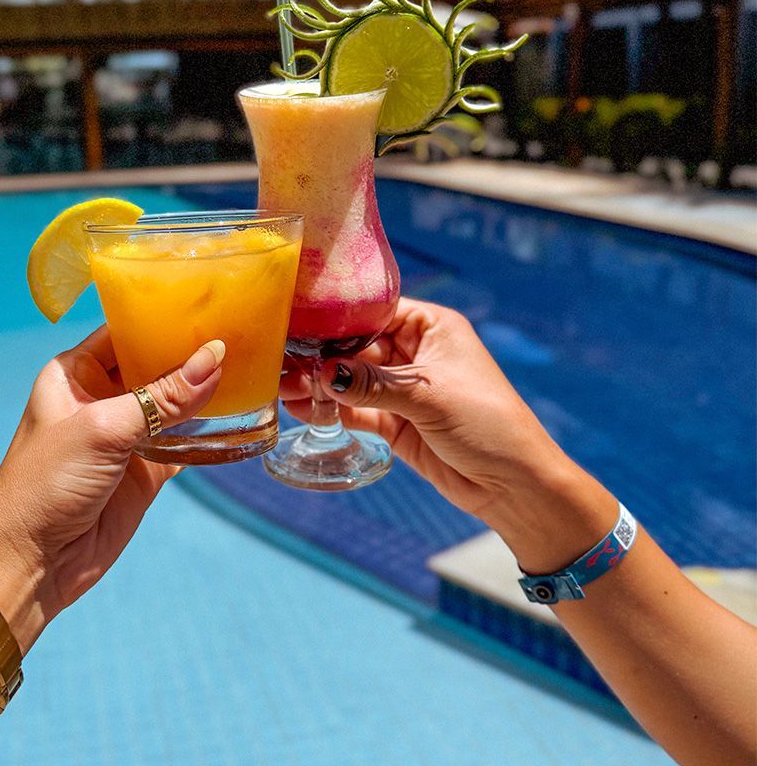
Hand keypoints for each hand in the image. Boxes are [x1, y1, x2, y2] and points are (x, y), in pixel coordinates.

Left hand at [0, 327, 223, 650]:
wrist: (30, 563)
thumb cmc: (45, 483)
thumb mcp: (103, 429)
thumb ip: (162, 396)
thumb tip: (215, 357)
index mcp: (77, 373)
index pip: (126, 329)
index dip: (162, 315)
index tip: (207, 300)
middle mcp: (103, 396)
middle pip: (156, 362)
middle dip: (192, 350)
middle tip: (241, 327)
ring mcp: (128, 433)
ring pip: (176, 401)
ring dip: (206, 388)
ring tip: (251, 361)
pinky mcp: (147, 468)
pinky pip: (186, 440)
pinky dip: (210, 430)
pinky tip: (243, 411)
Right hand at [279, 299, 615, 572]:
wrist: (515, 486)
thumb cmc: (488, 424)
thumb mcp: (429, 395)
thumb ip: (373, 383)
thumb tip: (323, 372)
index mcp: (431, 326)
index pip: (373, 310)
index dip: (335, 316)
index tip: (297, 320)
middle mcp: (414, 351)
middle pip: (355, 345)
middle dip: (320, 354)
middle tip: (281, 359)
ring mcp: (401, 388)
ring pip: (349, 379)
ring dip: (320, 383)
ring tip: (283, 387)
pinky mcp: (394, 422)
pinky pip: (354, 409)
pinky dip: (330, 409)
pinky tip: (302, 407)